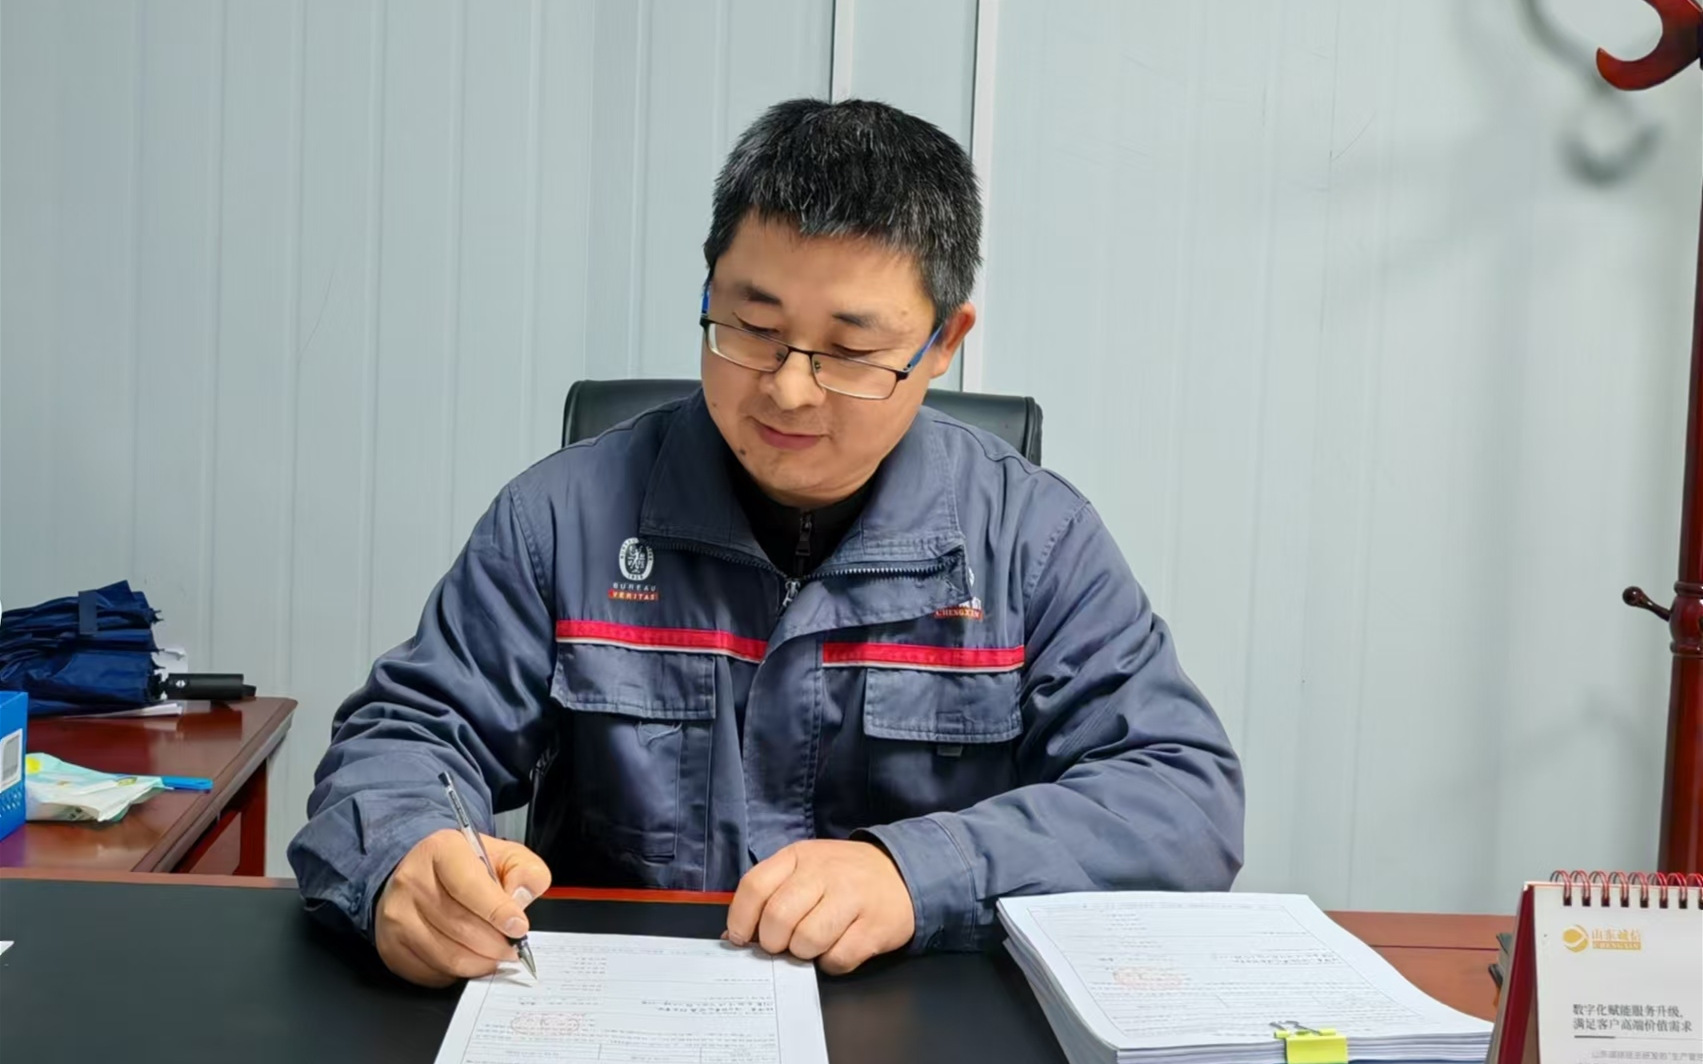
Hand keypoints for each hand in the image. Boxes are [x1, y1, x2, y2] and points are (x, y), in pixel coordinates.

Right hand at [375, 828, 551, 986]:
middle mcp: (411, 880)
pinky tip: (469, 959)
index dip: (498, 911)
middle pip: (460, 926)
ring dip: (480, 962)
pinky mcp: (391, 946)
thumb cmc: (466, 868)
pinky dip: (458, 973)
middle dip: (495, 944)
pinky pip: (432, 972)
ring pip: (448, 955)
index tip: (519, 927)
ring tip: (495, 955)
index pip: (469, 886)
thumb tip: (520, 900)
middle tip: (512, 948)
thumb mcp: (504, 855)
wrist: (422, 875)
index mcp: (441, 850)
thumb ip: (524, 872)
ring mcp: (396, 915)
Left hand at [725, 839, 914, 973]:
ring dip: (804, 953)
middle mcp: (824, 873)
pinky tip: (838, 946)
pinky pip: (837, 959)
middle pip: (778, 918)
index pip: (755, 886)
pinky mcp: (873, 927)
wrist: (903, 874)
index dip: (741, 919)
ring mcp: (851, 898)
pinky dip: (831, 962)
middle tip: (784, 943)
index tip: (742, 938)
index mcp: (799, 856)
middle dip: (774, 942)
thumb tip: (734, 936)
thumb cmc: (844, 877)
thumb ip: (770, 895)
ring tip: (814, 942)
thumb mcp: (805, 870)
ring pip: (806, 941)